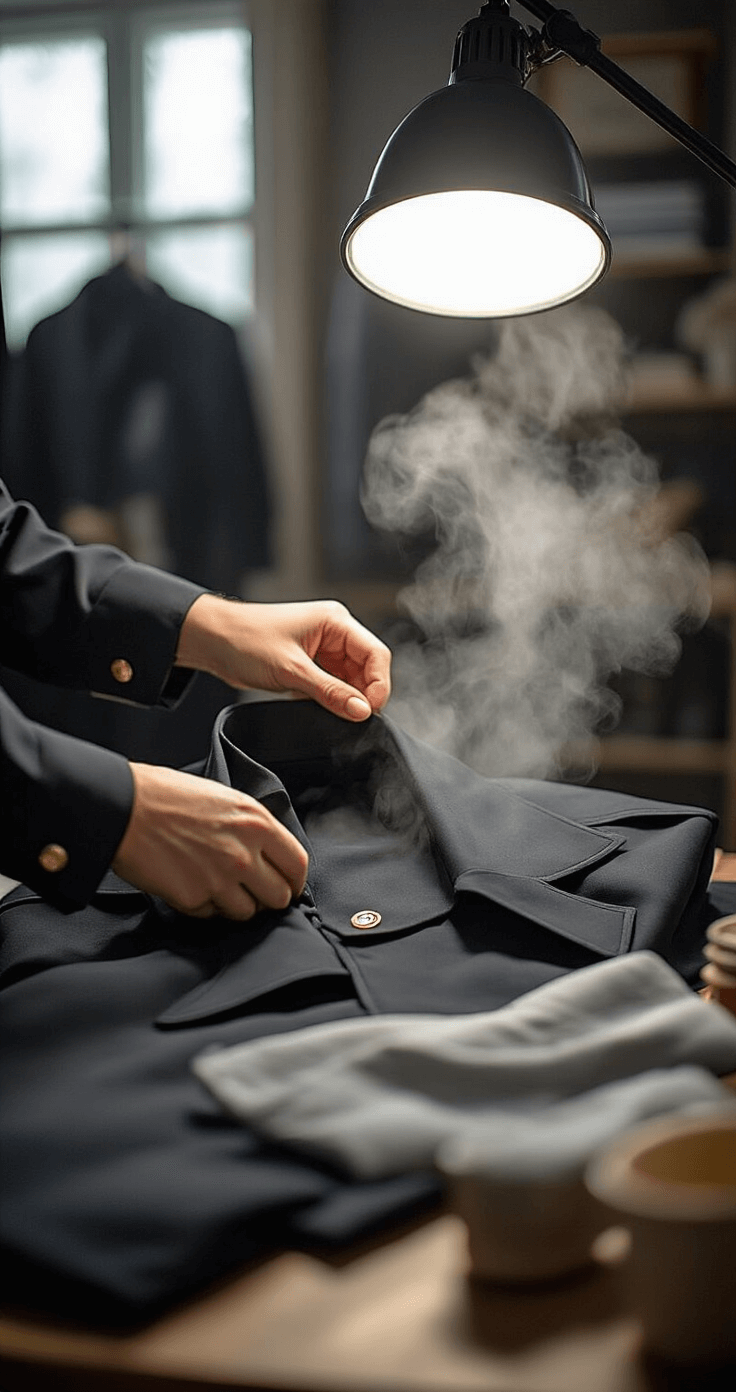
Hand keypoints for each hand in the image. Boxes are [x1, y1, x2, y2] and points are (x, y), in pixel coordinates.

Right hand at [112, 764, 307, 919]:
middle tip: (252, 890)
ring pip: (248, 913)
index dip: (295, 880)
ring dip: (236, 905)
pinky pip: (212, 915)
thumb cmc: (165, 796)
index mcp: (256, 822)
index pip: (297, 864)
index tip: (287, 885)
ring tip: (217, 886)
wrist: (123, 807)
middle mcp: (244, 853)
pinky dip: (205, 906)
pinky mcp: (193, 897)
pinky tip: (192, 884)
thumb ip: (250, 827)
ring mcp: (219, 878)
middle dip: (267, 897)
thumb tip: (267, 852)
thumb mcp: (223, 799)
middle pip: (279, 896)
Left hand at [176, 596, 390, 720]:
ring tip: (333, 712)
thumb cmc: (244, 640)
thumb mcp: (292, 671)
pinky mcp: (310, 661)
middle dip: (363, 693)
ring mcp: (322, 646)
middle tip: (352, 718)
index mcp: (335, 621)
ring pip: (351, 677)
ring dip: (346, 697)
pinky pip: (332, 682)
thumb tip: (362, 710)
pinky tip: (320, 707)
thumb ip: (330, 692)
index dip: (379, 685)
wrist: (210, 638)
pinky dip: (331, 697)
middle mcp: (333, 631)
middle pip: (367, 667)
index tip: (370, 712)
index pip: (376, 654)